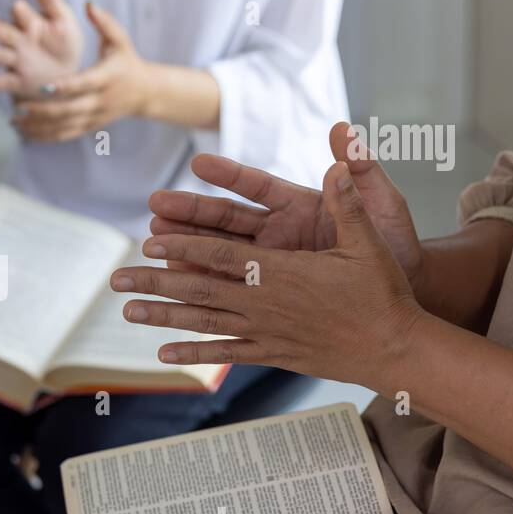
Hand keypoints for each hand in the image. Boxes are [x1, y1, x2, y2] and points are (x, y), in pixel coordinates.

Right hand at [0, 0, 82, 95]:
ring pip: (1, 54)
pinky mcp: (17, 81)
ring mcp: (16, 60)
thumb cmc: (64, 41)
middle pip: (6, 32)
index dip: (21, 12)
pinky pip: (4, 82)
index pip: (22, 14)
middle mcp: (18, 39)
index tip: (19, 7)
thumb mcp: (62, 18)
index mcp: (30, 21)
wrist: (67, 74)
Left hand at [10, 0, 150, 141]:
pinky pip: (65, 135)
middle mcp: (100, 101)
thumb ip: (104, 22)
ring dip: (39, 126)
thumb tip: (88, 3)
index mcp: (106, 78)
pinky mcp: (90, 127)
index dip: (63, 87)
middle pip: (70, 110)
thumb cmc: (127, 60)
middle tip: (19, 107)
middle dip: (43, 111)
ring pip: (64, 126)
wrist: (145, 92)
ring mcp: (95, 117)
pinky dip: (45, 136)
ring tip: (15, 121)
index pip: (83, 84)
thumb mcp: (120, 39)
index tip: (42, 87)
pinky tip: (25, 133)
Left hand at [111, 161, 423, 391]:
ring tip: (126, 313)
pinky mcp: (272, 353)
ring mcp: (265, 331)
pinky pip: (226, 352)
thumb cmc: (384, 292)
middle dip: (156, 281)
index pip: (222, 254)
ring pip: (204, 322)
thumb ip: (350, 200)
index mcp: (281, 271)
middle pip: (199, 288)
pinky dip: (194, 352)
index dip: (184, 246)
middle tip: (116, 279)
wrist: (396, 349)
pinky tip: (163, 354)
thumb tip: (340, 159)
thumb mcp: (369, 240)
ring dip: (163, 317)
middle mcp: (265, 302)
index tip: (151, 240)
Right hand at [149, 122, 424, 284]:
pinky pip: (229, 289)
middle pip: (225, 219)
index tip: (198, 163)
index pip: (258, 186)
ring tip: (153, 243)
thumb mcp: (384, 208)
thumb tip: (342, 130)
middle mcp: (278, 232)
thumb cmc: (397, 249)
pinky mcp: (269, 292)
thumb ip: (361, 173)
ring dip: (185, 247)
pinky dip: (202, 286)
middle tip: (155, 206)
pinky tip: (174, 285)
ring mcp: (270, 263)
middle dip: (189, 212)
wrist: (404, 297)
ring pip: (219, 252)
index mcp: (300, 206)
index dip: (228, 175)